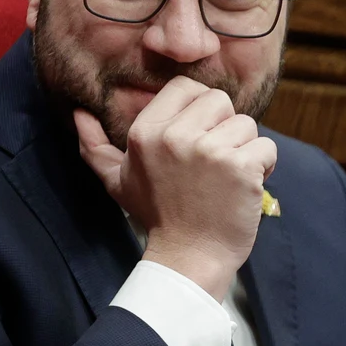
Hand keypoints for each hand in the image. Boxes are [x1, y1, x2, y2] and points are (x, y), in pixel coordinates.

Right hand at [74, 77, 276, 300]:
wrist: (188, 258)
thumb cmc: (158, 217)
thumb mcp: (118, 181)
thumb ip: (95, 148)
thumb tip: (78, 114)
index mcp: (146, 132)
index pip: (186, 86)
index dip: (200, 108)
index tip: (198, 138)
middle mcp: (175, 136)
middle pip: (221, 101)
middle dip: (225, 129)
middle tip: (213, 163)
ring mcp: (209, 151)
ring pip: (247, 124)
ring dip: (245, 150)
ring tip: (227, 179)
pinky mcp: (241, 168)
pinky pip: (266, 148)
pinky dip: (263, 168)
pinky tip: (244, 188)